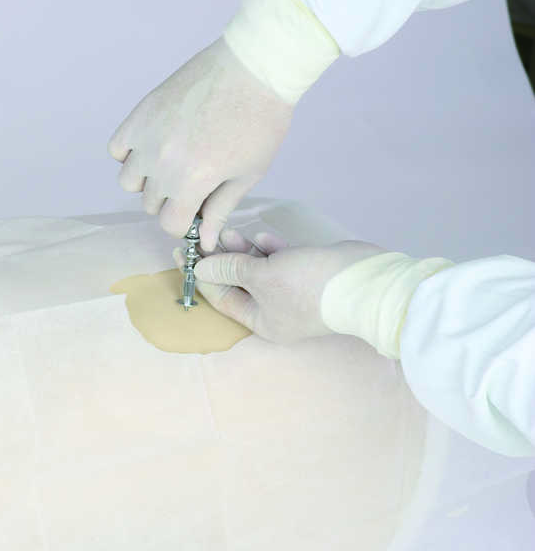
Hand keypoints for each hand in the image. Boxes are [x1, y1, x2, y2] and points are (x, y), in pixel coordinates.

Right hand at [110, 38, 293, 251]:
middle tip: (192, 180)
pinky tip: (153, 146)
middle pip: (150, 204)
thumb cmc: (260, 119)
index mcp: (192, 181)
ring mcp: (147, 138)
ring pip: (128, 180)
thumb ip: (220, 208)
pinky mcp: (140, 115)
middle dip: (171, 200)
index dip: (186, 221)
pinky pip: (117, 149)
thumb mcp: (248, 173)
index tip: (197, 209)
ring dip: (147, 179)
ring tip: (170, 163)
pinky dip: (130, 153)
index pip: (170, 224)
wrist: (254, 68)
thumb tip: (205, 240)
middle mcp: (162, 163)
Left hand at [188, 228, 383, 342]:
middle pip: (239, 282)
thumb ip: (230, 269)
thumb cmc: (311, 285)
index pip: (221, 298)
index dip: (200, 275)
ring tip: (231, 230)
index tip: (182, 253)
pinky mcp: (310, 273)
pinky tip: (266, 237)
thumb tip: (200, 267)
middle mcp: (276, 310)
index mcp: (261, 321)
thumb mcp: (262, 276)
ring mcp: (294, 292)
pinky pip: (283, 261)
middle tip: (205, 235)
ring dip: (245, 250)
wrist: (368, 282)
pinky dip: (272, 249)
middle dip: (223, 258)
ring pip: (260, 269)